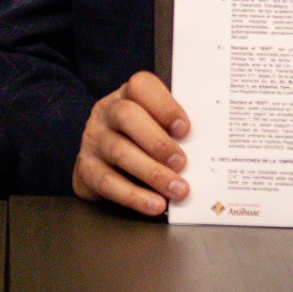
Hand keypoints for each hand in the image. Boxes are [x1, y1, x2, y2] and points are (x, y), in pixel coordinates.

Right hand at [72, 71, 190, 215]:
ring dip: (152, 173)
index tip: (185, 129)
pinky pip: (107, 182)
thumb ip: (173, 131)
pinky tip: (155, 205)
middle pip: (127, 116)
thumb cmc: (138, 141)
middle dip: (158, 141)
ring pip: (119, 151)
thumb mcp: (153, 126)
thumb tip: (206, 150)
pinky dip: (134, 196)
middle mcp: (107, 112)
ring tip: (177, 190)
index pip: (142, 86)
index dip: (165, 106)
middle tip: (181, 163)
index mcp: (127, 95)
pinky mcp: (86, 169)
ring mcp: (94, 139)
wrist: (99, 162)